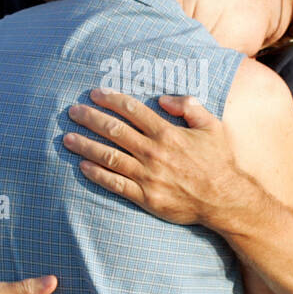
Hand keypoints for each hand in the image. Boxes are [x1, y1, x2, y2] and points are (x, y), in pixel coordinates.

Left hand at [62, 88, 246, 226]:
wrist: (225, 199)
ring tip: (67, 138)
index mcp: (167, 133)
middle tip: (72, 111)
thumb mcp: (211, 125)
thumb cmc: (219, 161)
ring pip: (109, 156)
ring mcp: (148, 176)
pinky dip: (97, 174)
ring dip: (86, 145)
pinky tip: (82, 166)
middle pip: (114, 130)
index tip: (95, 93)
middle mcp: (154, 152)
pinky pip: (115, 184)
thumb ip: (189, 106)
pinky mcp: (146, 197)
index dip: (111, 100)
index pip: (132, 110)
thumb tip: (163, 98)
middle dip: (90, 118)